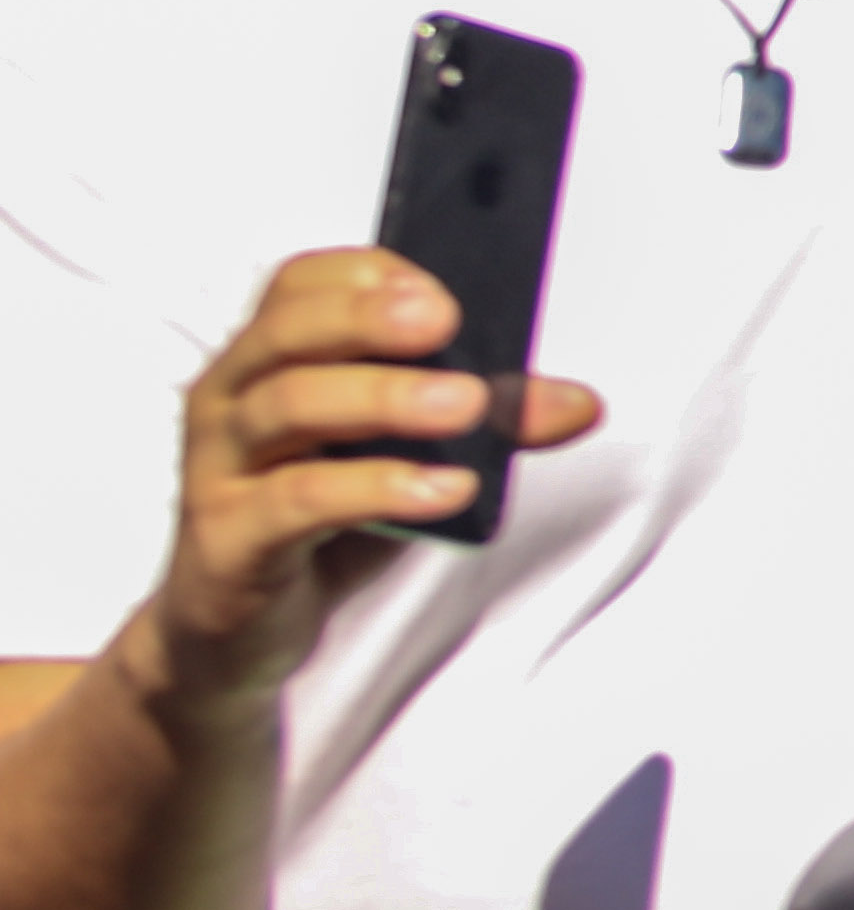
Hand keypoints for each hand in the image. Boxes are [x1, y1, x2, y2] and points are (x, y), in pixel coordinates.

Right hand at [148, 252, 585, 707]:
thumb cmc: (312, 523)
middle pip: (289, 332)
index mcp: (268, 360)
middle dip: (369, 319)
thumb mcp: (404, 456)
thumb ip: (482, 421)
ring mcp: (222, 467)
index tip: (442, 295)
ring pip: (289, 404)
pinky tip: (442, 488)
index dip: (369, 277)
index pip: (300, 285)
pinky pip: (297, 499)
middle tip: (446, 325)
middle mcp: (233, 400)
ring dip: (385, 397)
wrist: (232, 632)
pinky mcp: (228, 536)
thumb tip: (575, 404)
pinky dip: (375, 487)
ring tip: (466, 406)